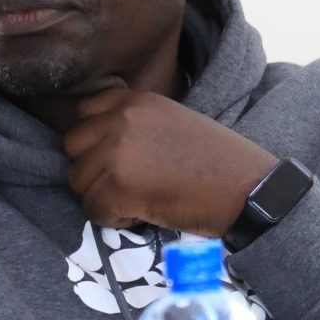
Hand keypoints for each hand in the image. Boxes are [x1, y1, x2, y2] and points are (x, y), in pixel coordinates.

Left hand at [61, 85, 274, 234]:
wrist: (246, 189)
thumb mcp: (171, 122)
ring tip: (142, 198)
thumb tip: (96, 144)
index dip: (94, 141)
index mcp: (136, 99)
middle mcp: (122, 118)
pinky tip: (146, 212)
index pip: (83, 112)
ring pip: (78, 182)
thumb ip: (133, 123)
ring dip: (103, 197)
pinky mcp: (117, 185)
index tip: (117, 158)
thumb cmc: (216, 162)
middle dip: (93, 171)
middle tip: (129, 183)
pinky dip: (115, 219)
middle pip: (72, 147)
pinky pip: (93, 210)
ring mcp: (117, 150)